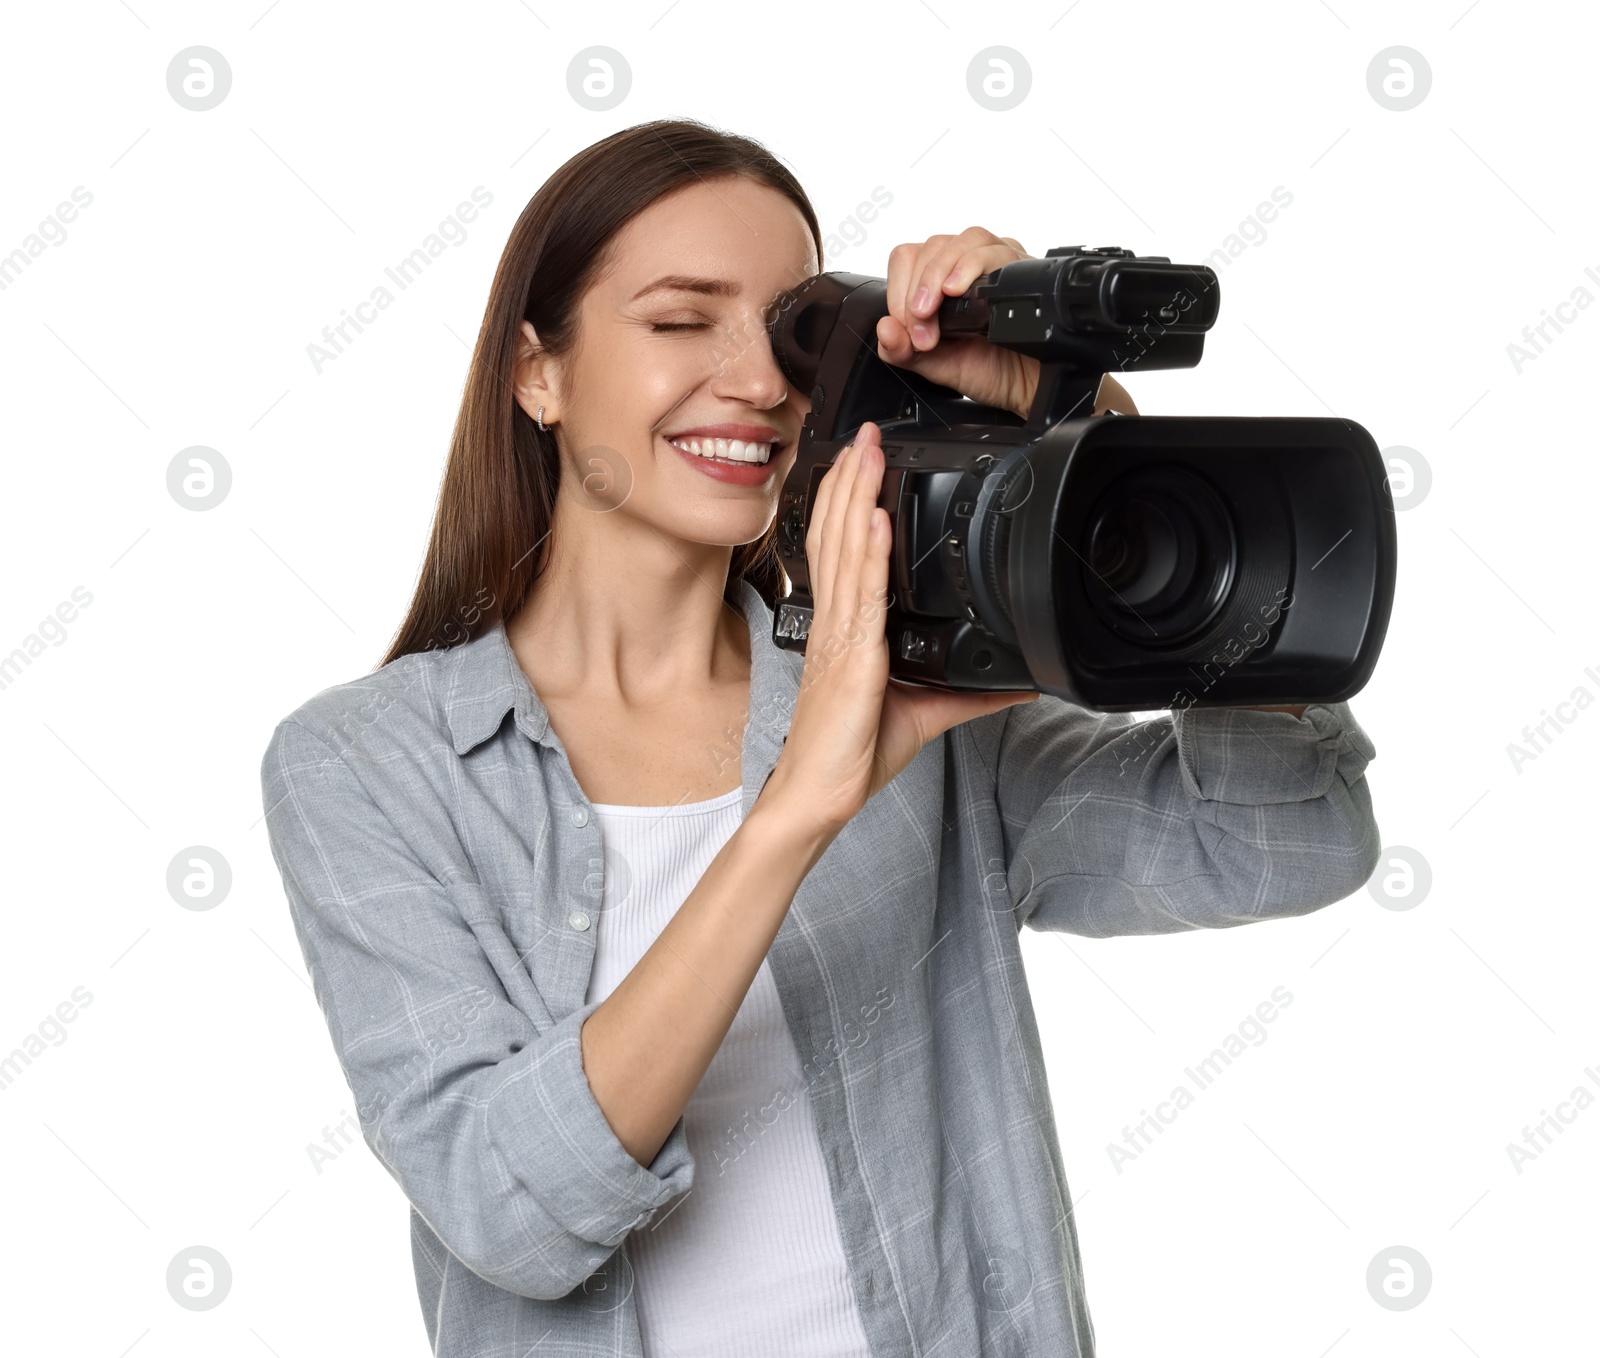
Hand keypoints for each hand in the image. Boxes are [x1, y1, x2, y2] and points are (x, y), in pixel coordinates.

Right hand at [762, 420, 1038, 837]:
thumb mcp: (920, 713)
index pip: (841, 550)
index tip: (861, 463)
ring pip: (845, 550)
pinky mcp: (851, 657)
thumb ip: (964, 692)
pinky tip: (875, 518)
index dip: (848, 502)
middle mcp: (835, 623)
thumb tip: (1014, 683)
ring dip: (857, 496)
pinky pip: (860, 593)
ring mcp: (839, 636)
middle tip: (865, 434)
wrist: (819, 794)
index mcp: (844, 629)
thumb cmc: (848, 755)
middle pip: (837, 535)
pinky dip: (866, 551)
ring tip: (868, 453)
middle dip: (851, 480)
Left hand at [876, 227, 1042, 418]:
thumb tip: (883, 328)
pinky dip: (969, 267)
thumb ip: (903, 351)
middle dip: (918, 290)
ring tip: (933, 310)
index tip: (909, 330)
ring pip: (961, 241)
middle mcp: (967, 265)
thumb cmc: (990, 370)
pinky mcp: (1021, 266)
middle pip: (931, 246)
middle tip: (924, 332)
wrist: (1029, 386)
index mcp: (940, 280)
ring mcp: (996, 261)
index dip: (899, 291)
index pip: (908, 258)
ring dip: (938, 274)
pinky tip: (958, 291)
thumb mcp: (935, 366)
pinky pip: (994, 251)